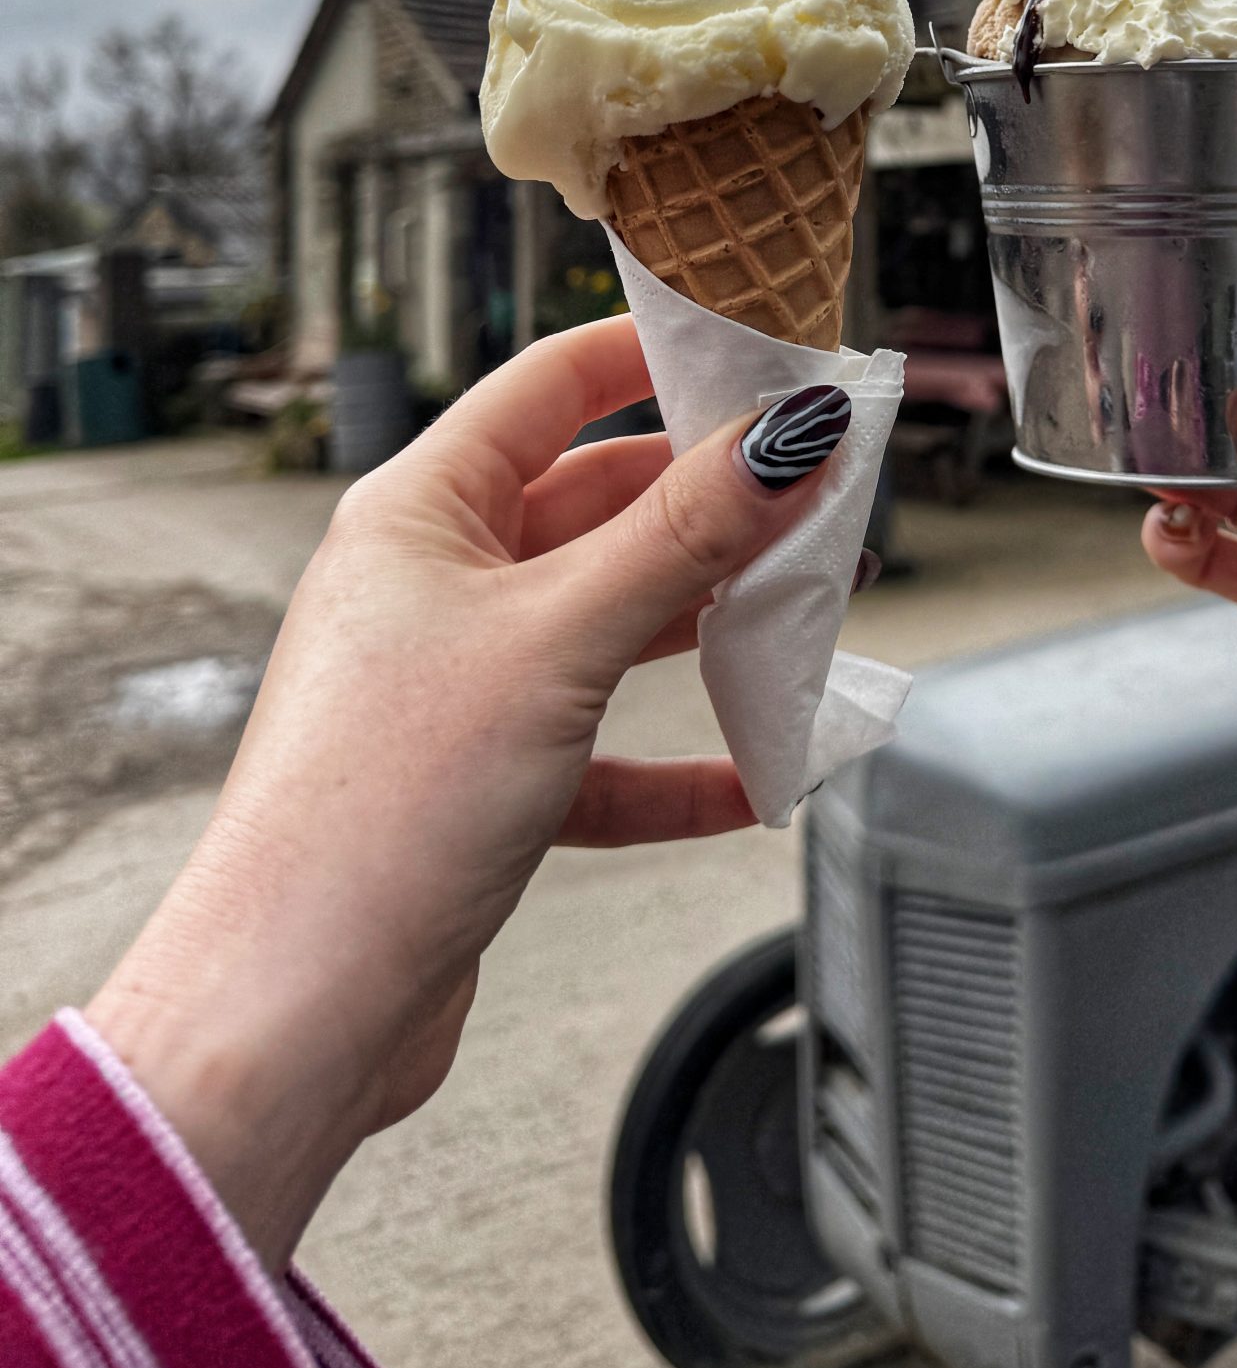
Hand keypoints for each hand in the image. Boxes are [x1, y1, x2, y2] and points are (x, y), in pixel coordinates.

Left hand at [87, 318, 850, 1271]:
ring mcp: (454, 685)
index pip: (552, 385)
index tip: (760, 353)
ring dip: (703, 625)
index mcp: (418, 512)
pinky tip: (752, 778)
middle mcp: (429, 584)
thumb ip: (685, 535)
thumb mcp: (560, 641)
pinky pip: (600, 752)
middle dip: (706, 504)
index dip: (655, 356)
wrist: (292, 1014)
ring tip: (802, 622)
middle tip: (814, 499)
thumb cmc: (376, 811)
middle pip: (595, 503)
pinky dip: (676, 762)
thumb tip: (785, 435)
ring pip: (606, 622)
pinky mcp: (478, 784)